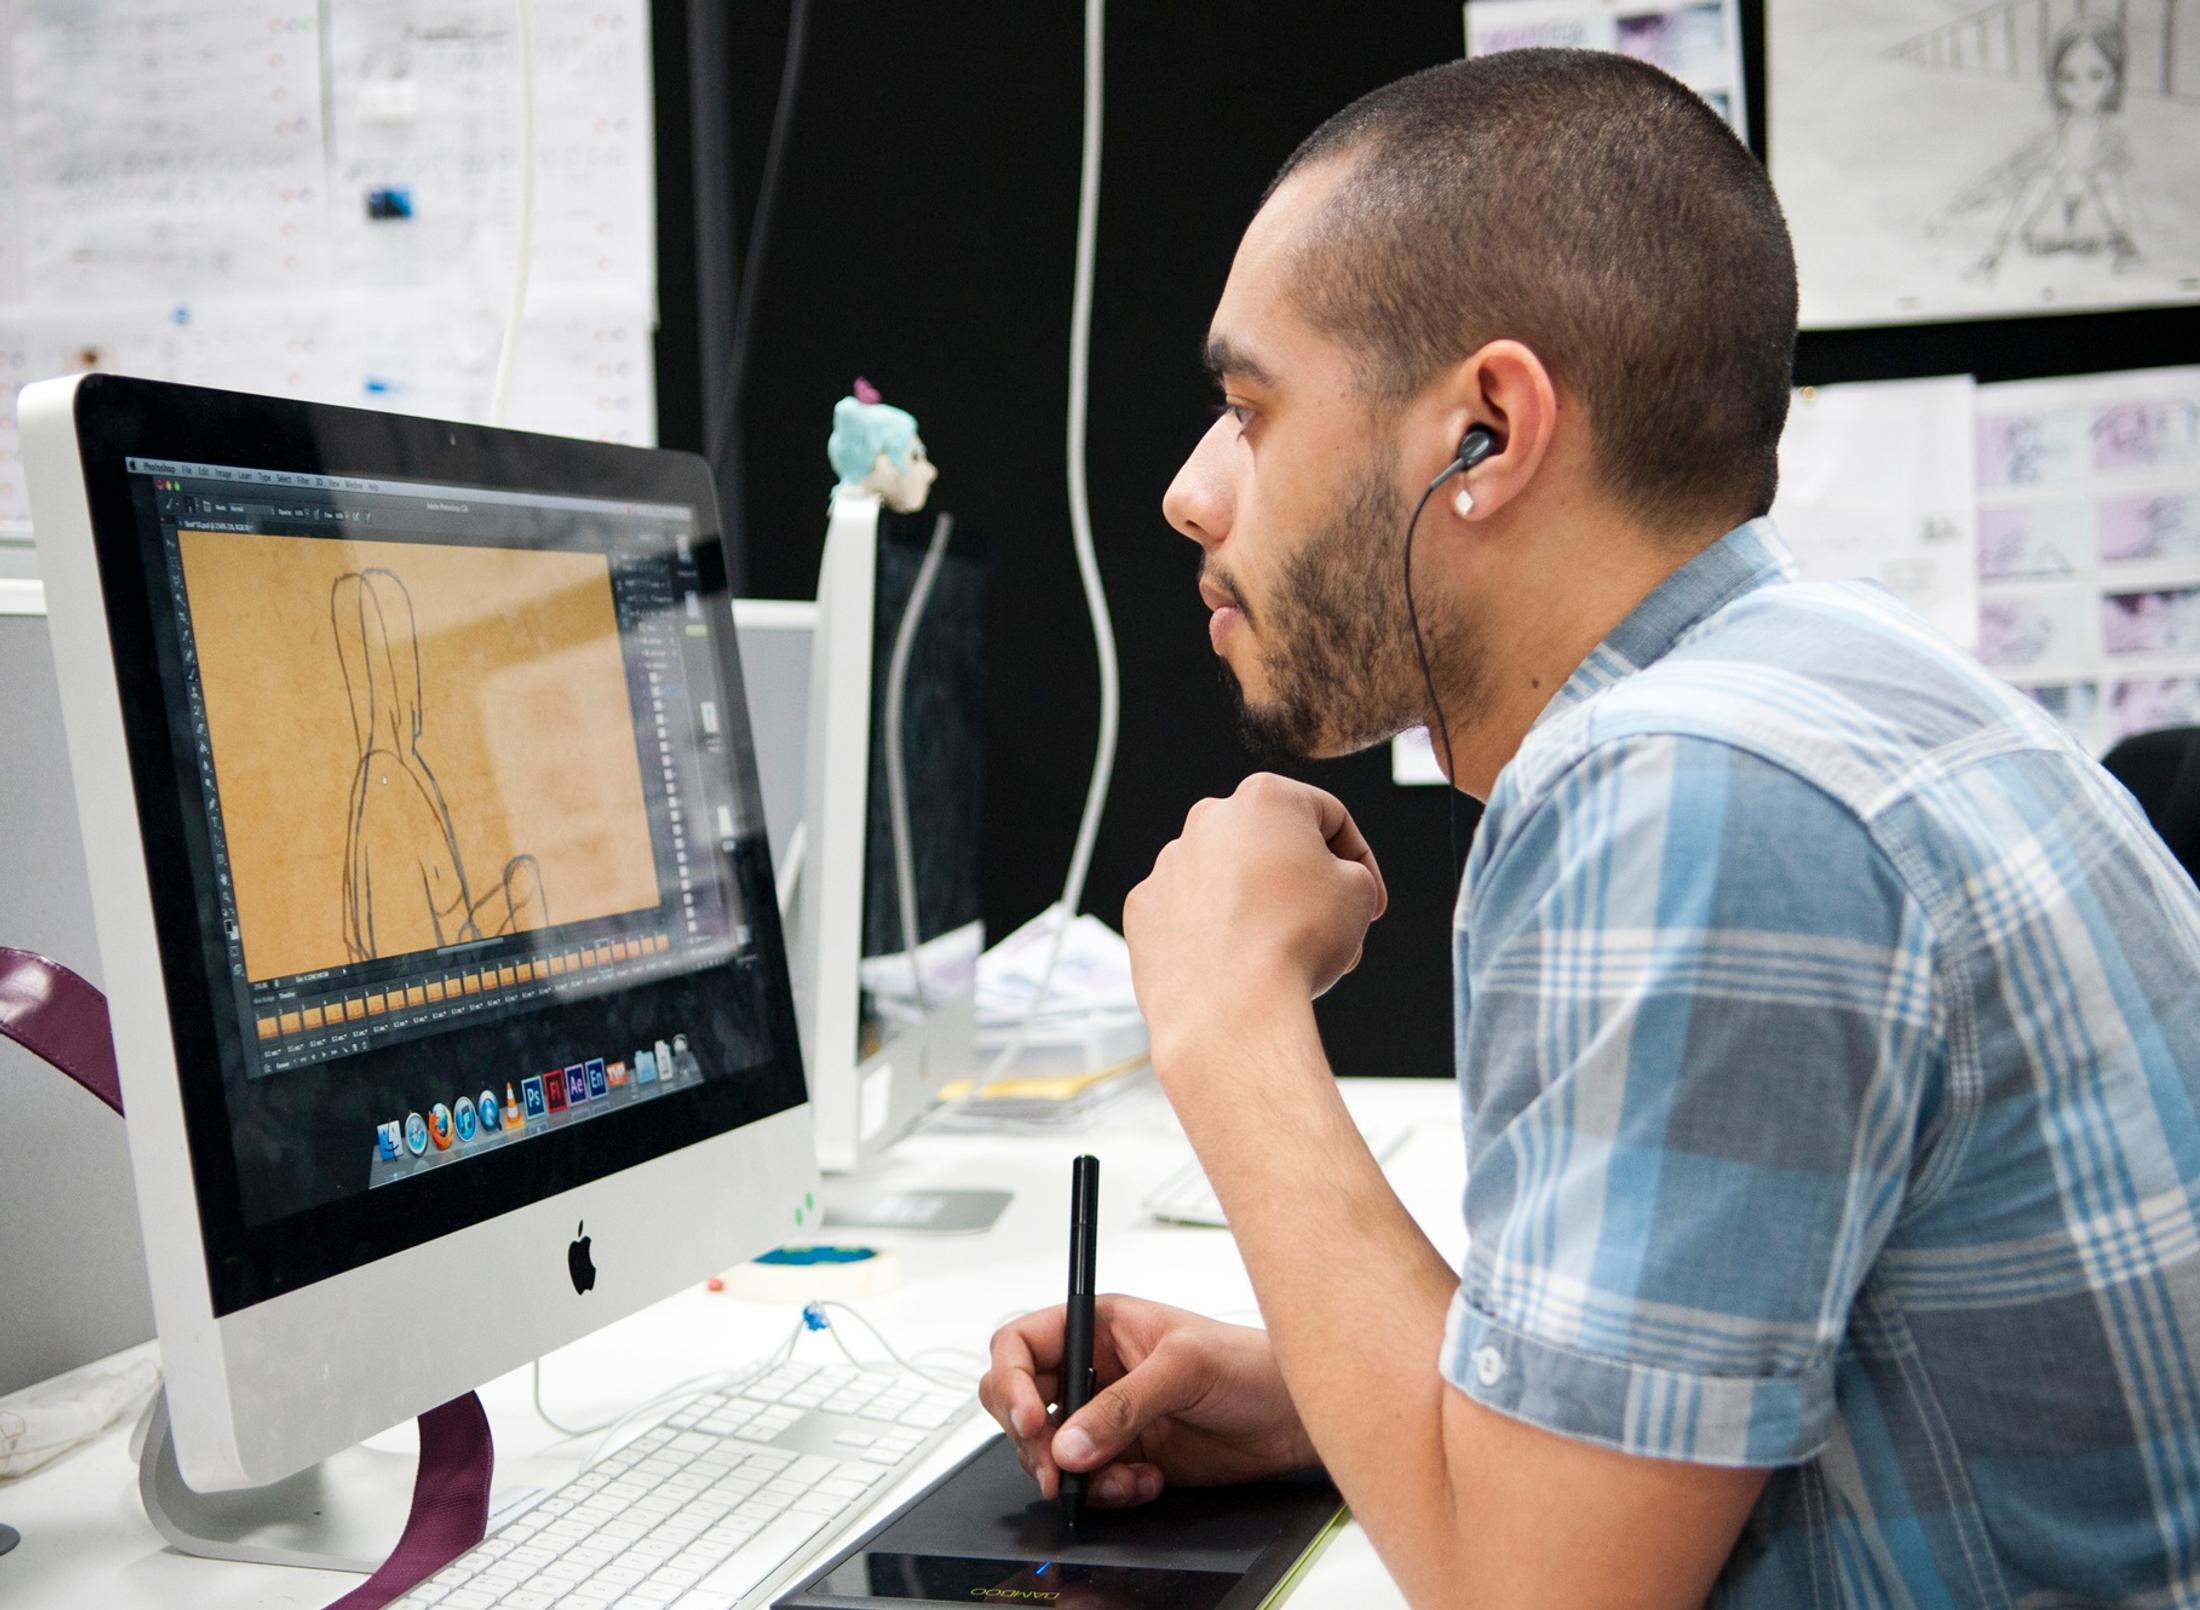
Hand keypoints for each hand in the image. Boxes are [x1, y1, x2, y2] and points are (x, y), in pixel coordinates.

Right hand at [979, 1295, 1317, 1507]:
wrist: (1293, 1418)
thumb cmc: (1250, 1363)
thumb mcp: (1185, 1367)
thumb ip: (1122, 1405)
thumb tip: (1070, 1443)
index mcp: (1098, 1325)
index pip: (1021, 1345)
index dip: (1012, 1381)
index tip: (1032, 1420)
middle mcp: (1094, 1370)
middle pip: (1022, 1403)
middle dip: (1033, 1440)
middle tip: (1057, 1468)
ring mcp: (1107, 1417)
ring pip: (1051, 1451)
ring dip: (1076, 1474)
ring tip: (1120, 1476)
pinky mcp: (1125, 1457)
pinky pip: (1089, 1483)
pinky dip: (1108, 1491)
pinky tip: (1146, 1481)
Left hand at [1123, 775, 1386, 1057]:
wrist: (1231, 1008)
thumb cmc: (1298, 942)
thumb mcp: (1359, 892)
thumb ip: (1351, 869)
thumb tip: (1329, 878)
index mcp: (1264, 798)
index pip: (1329, 818)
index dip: (1360, 863)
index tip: (1370, 904)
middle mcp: (1208, 819)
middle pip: (1274, 849)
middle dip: (1306, 888)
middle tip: (1332, 935)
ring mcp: (1169, 863)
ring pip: (1230, 881)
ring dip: (1260, 909)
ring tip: (1286, 960)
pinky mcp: (1144, 907)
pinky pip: (1190, 913)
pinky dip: (1213, 932)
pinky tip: (1236, 965)